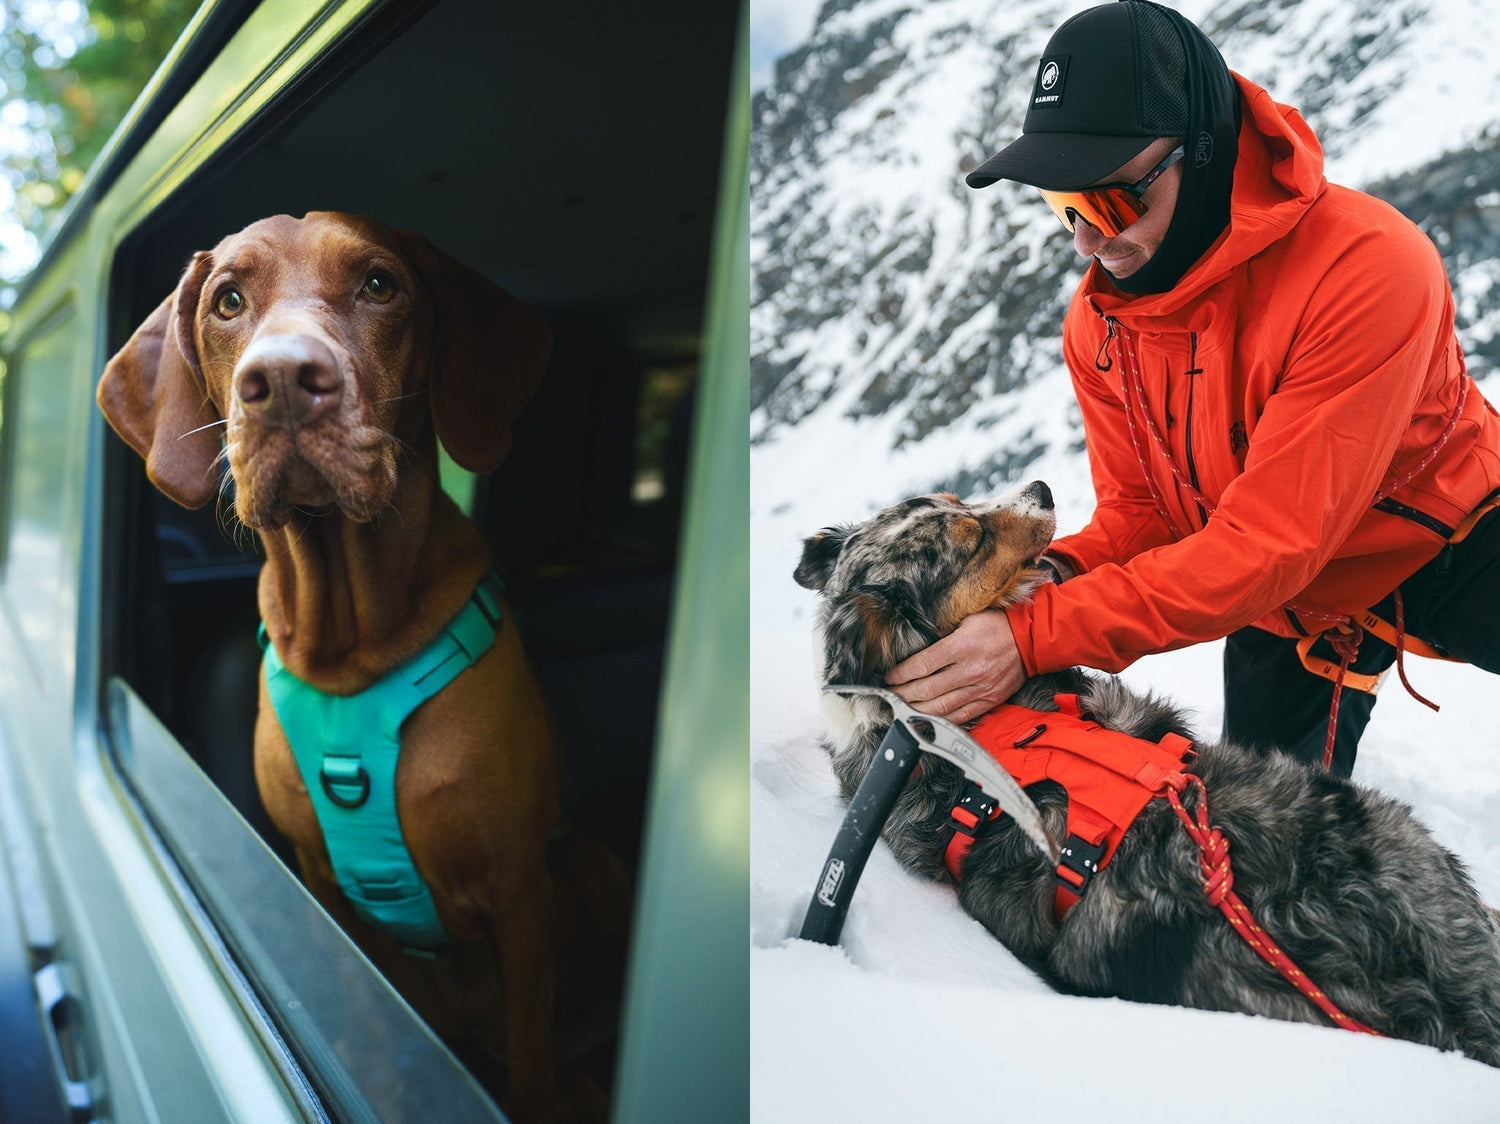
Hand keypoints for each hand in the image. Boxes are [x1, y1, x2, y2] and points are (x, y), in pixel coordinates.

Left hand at [885, 609, 1024, 724]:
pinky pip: (960, 716)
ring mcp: (980, 689)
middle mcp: (970, 670)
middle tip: (889, 694)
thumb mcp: (967, 619)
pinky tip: (927, 717)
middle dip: (902, 694)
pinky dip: (941, 719)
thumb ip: (943, 634)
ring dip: (916, 709)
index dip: (901, 674)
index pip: (922, 665)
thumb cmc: (998, 625)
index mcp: (962, 646)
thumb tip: (918, 646)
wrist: (1032, 640)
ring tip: (902, 708)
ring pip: (941, 706)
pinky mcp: (989, 700)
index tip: (889, 677)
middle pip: (927, 689)